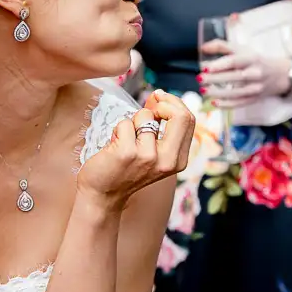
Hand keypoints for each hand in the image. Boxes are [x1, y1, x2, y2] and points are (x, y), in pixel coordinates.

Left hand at [76, 90, 194, 209]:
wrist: (102, 195)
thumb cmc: (125, 170)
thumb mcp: (153, 152)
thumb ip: (160, 127)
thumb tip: (159, 96)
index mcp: (178, 160)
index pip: (189, 120)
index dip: (174, 103)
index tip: (159, 99)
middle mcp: (168, 160)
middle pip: (180, 115)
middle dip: (163, 103)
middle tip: (148, 106)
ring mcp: (148, 156)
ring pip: (145, 116)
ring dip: (131, 122)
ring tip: (125, 140)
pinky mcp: (127, 152)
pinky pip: (125, 123)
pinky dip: (117, 130)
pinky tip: (114, 146)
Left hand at [198, 40, 291, 107]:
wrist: (279, 74)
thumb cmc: (254, 60)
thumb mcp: (241, 49)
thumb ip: (221, 46)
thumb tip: (202, 48)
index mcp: (251, 58)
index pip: (235, 61)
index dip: (220, 65)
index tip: (205, 67)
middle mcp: (255, 73)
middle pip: (234, 77)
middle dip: (215, 79)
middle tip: (200, 79)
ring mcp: (256, 87)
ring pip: (236, 92)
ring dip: (218, 93)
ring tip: (203, 91)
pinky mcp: (254, 98)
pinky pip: (240, 103)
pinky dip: (226, 104)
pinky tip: (214, 103)